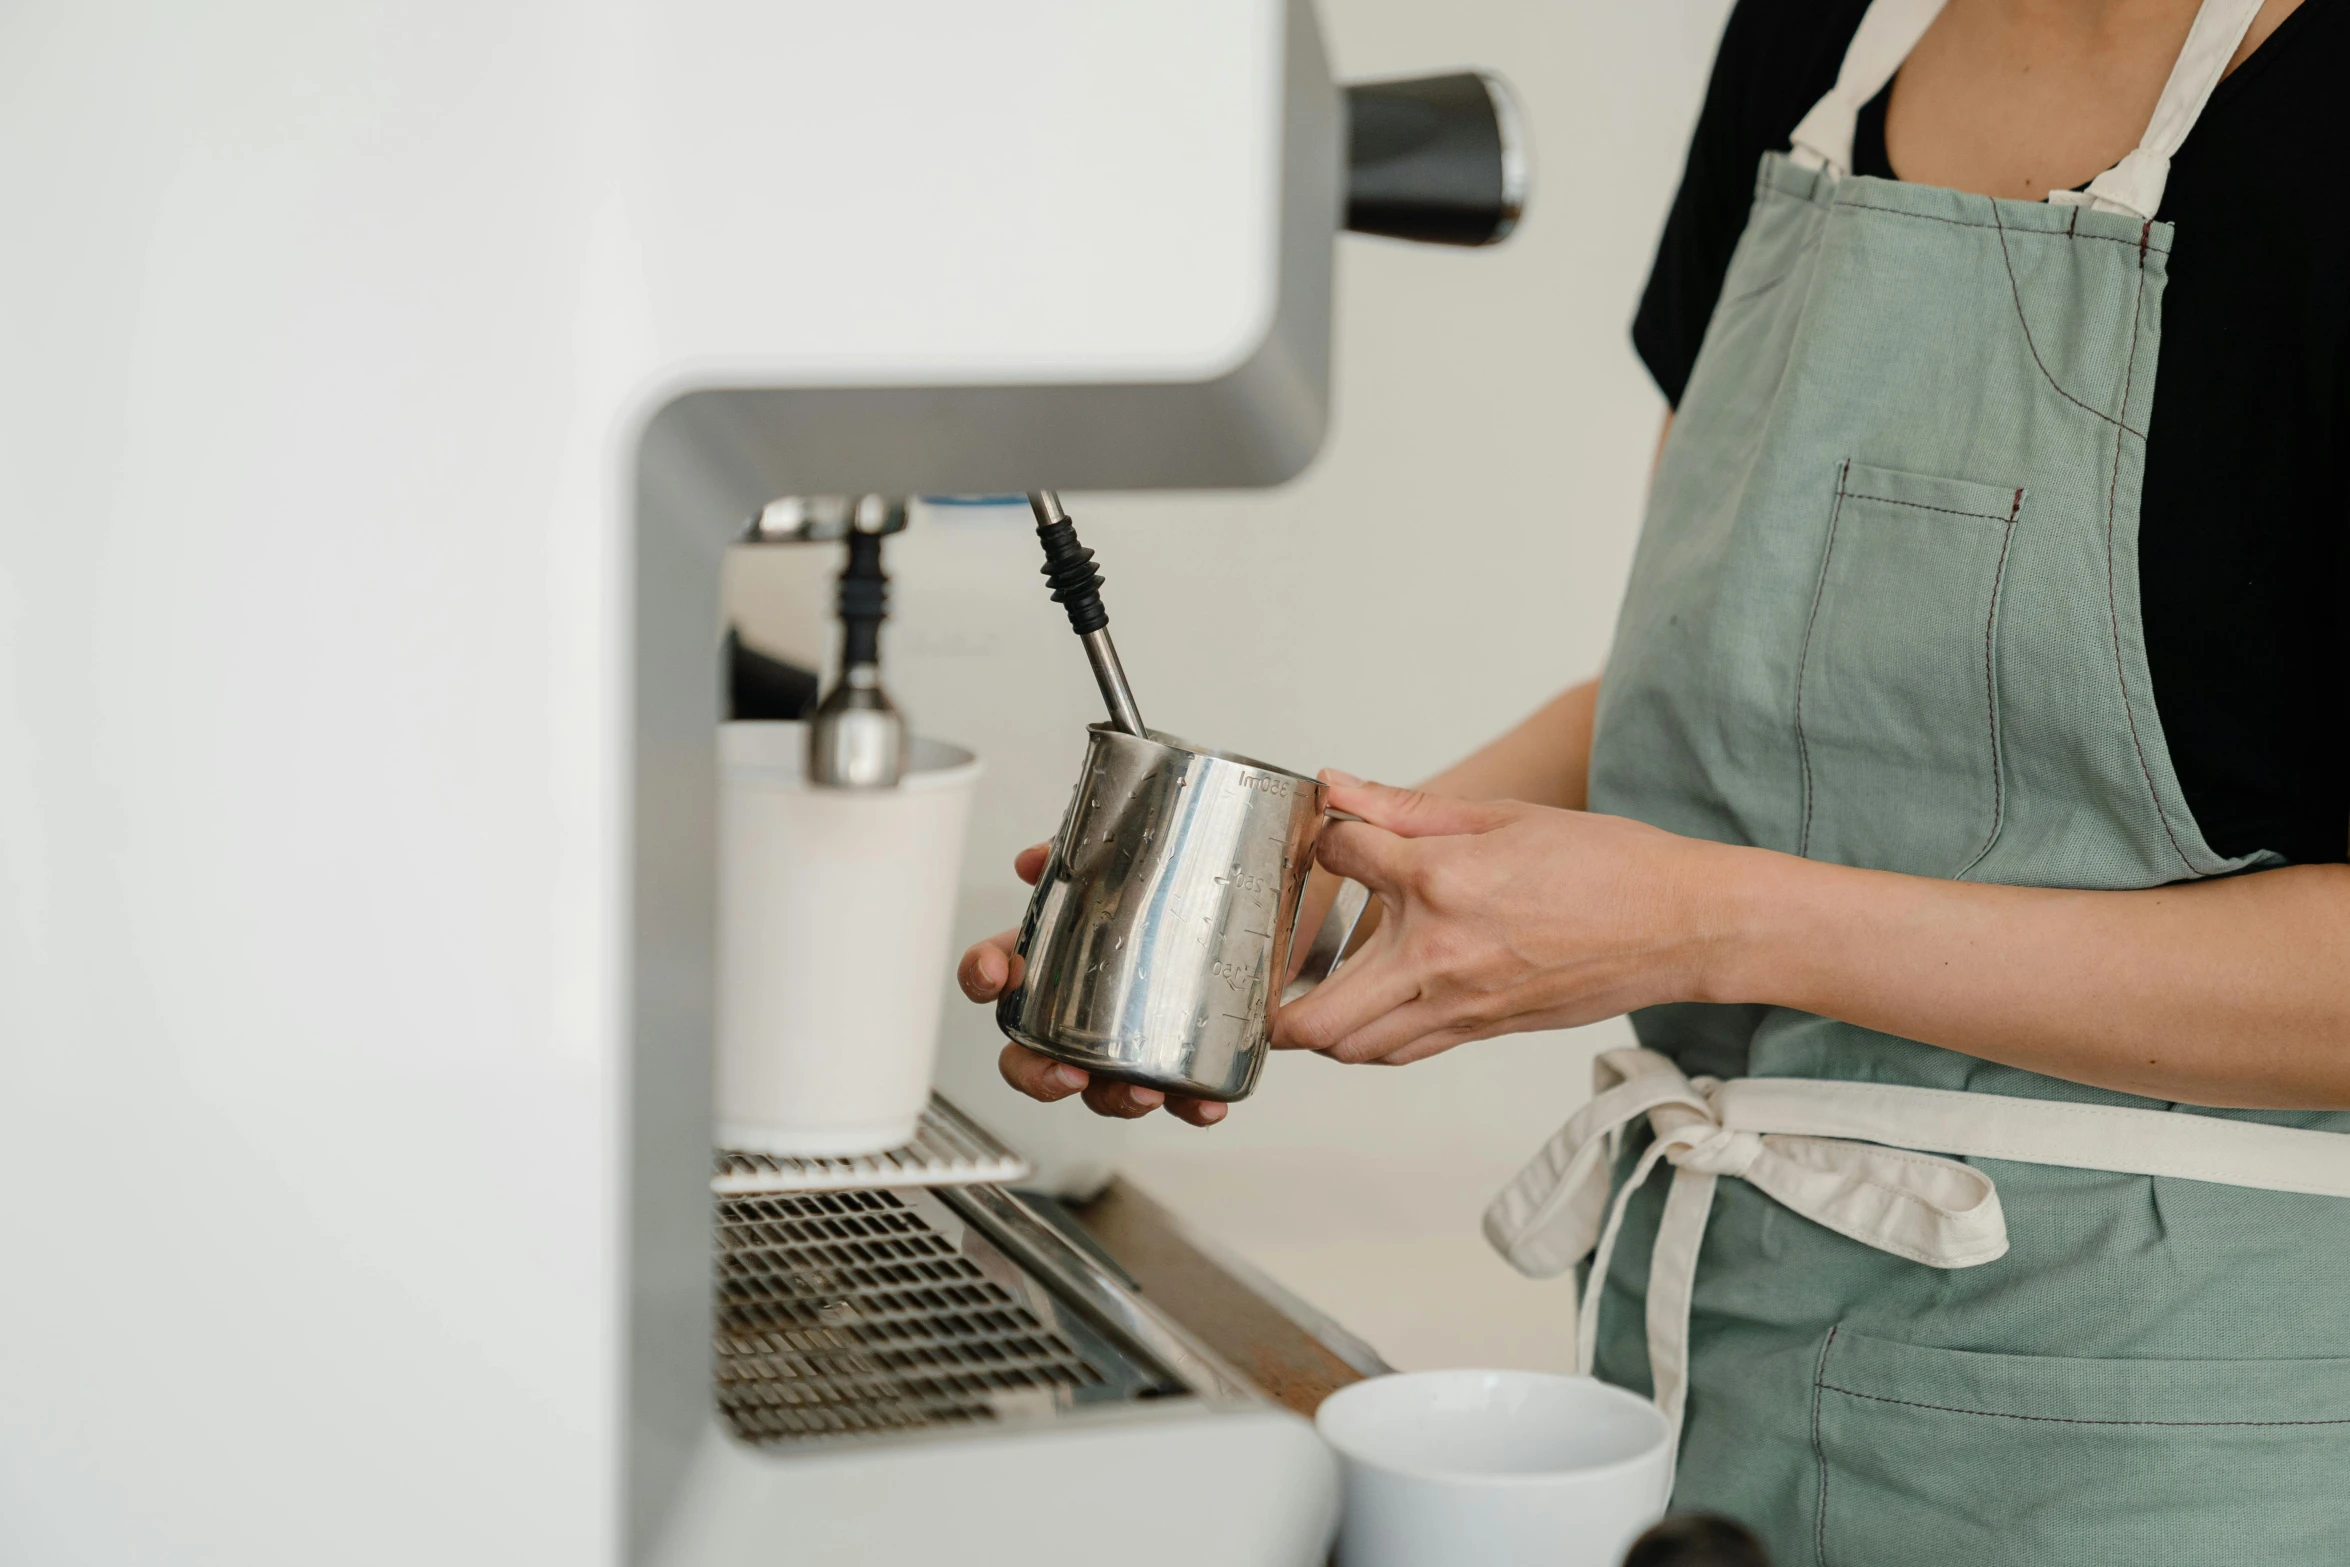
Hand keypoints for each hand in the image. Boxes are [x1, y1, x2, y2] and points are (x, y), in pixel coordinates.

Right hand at [956, 841, 1229, 1126]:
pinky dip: (1187, 1107)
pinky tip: (1206, 1102)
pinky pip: (1175, 1098)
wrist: (1253, 910)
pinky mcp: (1177, 1060)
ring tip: (1146, 1091)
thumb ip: (1086, 851)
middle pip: (1028, 1059)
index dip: (982, 975)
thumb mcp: (1136, 858)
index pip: (998, 972)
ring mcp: (1125, 1042)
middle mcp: (1079, 1011)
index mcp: (1056, 958)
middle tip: (1067, 1073)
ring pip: (1097, 1092)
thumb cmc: (1177, 891)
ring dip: (1114, 1099)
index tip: (995, 973)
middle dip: (1037, 1075)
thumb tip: (1034, 858)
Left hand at [1273, 775, 1747, 1064]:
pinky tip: (1367, 1008)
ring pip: (1353, 1048)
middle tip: (1259, 974)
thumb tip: (1337, 787)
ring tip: (1305, 995)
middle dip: (1274, 1001)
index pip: (1339, 857)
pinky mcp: (1481, 1031)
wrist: (1680, 925)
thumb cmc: (1606, 864)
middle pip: (1317, 1016)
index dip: (1325, 838)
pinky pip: (1403, 1052)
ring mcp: (1459, 1005)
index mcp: (1440, 881)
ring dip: (1318, 1027)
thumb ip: (1405, 808)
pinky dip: (1371, 1038)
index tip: (1330, 833)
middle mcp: (1438, 955)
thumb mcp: (1501, 815)